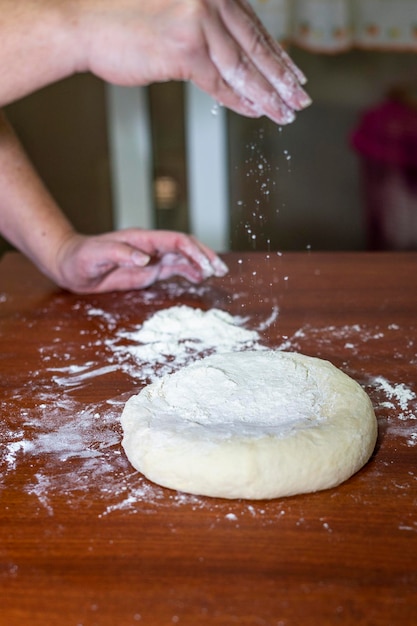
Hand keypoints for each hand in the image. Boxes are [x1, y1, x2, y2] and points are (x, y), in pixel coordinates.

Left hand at [54, 228, 228, 292]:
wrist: (70, 265)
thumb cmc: (81, 257)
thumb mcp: (97, 254)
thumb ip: (121, 254)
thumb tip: (146, 259)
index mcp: (143, 239)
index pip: (176, 241)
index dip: (194, 251)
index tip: (206, 265)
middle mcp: (151, 246)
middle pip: (185, 247)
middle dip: (205, 256)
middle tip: (221, 270)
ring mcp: (151, 258)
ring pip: (183, 258)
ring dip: (201, 264)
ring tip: (217, 274)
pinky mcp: (148, 270)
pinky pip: (174, 269)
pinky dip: (189, 272)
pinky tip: (200, 279)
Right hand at [77, 0, 310, 123]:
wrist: (85, 25)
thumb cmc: (123, 20)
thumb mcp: (175, 13)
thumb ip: (207, 26)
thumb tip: (234, 55)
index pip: (254, 27)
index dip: (276, 54)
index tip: (294, 74)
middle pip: (256, 46)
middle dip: (282, 78)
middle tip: (300, 99)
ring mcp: (198, 23)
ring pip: (243, 68)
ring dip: (267, 94)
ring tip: (285, 113)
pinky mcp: (185, 50)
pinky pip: (221, 83)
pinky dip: (241, 100)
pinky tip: (258, 111)